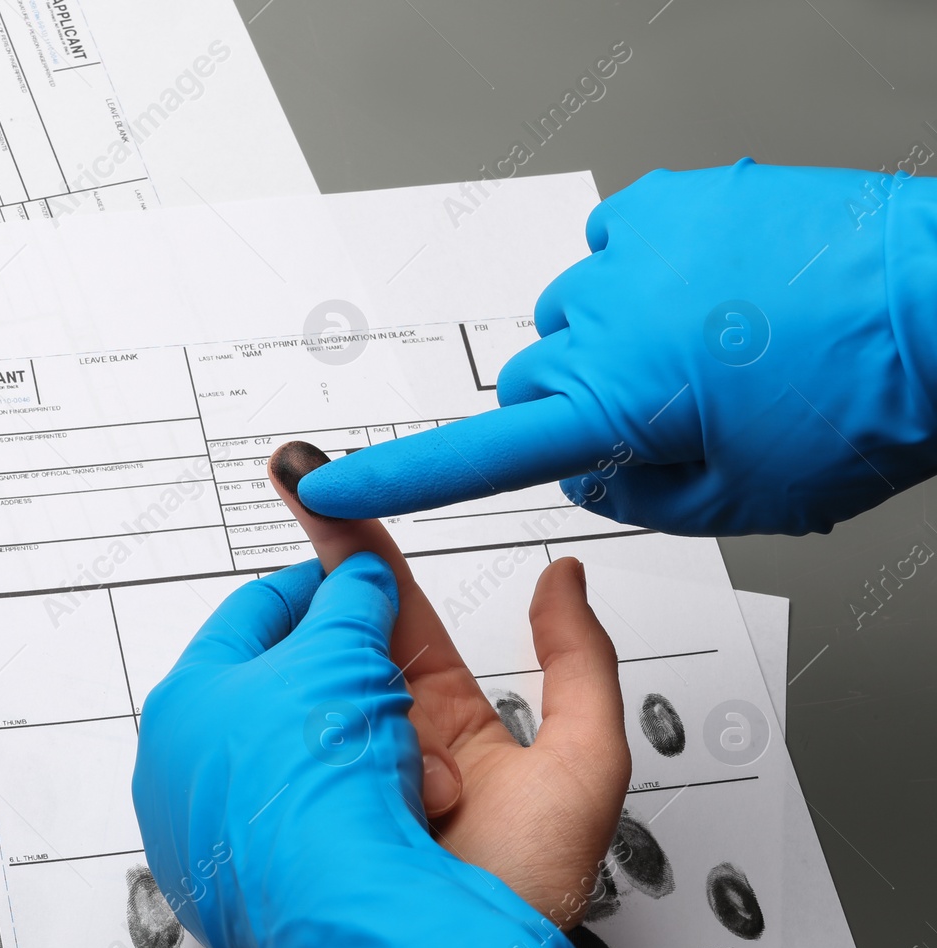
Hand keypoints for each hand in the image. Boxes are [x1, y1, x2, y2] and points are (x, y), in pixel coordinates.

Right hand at [131, 536, 752, 947]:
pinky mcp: (299, 803)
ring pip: (311, 690)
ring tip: (346, 679)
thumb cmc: (525, 890)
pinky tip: (317, 732)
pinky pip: (287, 747)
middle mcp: (386, 739)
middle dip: (318, 579)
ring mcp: (338, 768)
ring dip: (318, 670)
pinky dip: (299, 731)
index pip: (395, 611)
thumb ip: (579, 664)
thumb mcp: (584, 764)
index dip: (361, 551)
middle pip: (340, 637)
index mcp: (450, 718)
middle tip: (295, 494)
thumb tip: (567, 578)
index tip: (329, 492)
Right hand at [295, 160, 936, 534]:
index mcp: (611, 402)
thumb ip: (637, 498)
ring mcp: (631, 250)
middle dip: (581, 403)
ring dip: (620, 337)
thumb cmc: (870, 402)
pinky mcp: (665, 200)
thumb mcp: (744, 498)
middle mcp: (602, 317)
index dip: (391, 476)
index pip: (473, 454)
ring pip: (578, 313)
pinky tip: (707, 293)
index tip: (326, 483)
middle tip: (667, 415)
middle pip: (535, 378)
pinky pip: (615, 246)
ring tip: (712, 347)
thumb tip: (591, 471)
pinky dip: (644, 276)